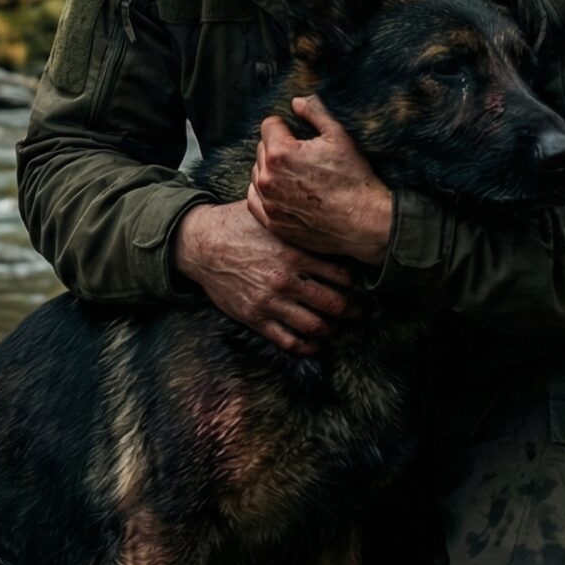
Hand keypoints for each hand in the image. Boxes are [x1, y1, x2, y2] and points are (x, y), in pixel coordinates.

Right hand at [171, 199, 360, 354]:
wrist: (201, 244)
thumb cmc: (237, 225)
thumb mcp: (272, 218)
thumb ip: (301, 226)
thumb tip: (332, 225)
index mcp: (294, 252)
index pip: (342, 275)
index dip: (358, 284)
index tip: (363, 287)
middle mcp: (286, 279)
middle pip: (335, 304)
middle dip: (354, 311)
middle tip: (362, 312)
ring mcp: (270, 301)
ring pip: (316, 326)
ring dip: (334, 331)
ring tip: (340, 328)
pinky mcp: (255, 318)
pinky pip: (289, 341)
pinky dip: (308, 346)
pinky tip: (316, 343)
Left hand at [247, 96, 393, 265]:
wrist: (364, 221)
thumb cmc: (354, 177)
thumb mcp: (339, 136)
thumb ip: (314, 113)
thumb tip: (296, 102)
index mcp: (280, 152)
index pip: (269, 125)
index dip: (286, 126)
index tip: (299, 134)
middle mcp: (267, 178)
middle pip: (262, 149)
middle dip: (278, 148)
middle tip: (303, 156)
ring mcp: (269, 203)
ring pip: (258, 174)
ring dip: (271, 170)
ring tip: (297, 175)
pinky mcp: (272, 222)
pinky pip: (255, 200)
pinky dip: (264, 193)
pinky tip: (282, 191)